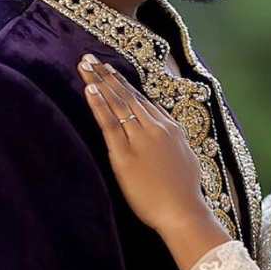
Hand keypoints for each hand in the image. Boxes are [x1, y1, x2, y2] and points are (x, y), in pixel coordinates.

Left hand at [79, 56, 229, 267]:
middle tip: (90, 58)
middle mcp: (154, 128)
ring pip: (117, 104)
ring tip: (85, 65)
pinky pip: (109, 124)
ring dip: (99, 82)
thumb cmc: (185, 190)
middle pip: (126, 95)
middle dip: (106, 74)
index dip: (122, 83)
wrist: (183, 212)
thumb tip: (159, 113)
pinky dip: (99, 105)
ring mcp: (139, 139)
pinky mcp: (125, 155)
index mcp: (169, 127)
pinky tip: (90, 89)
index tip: (108, 69)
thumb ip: (173, 133)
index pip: (140, 99)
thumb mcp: (185, 155)